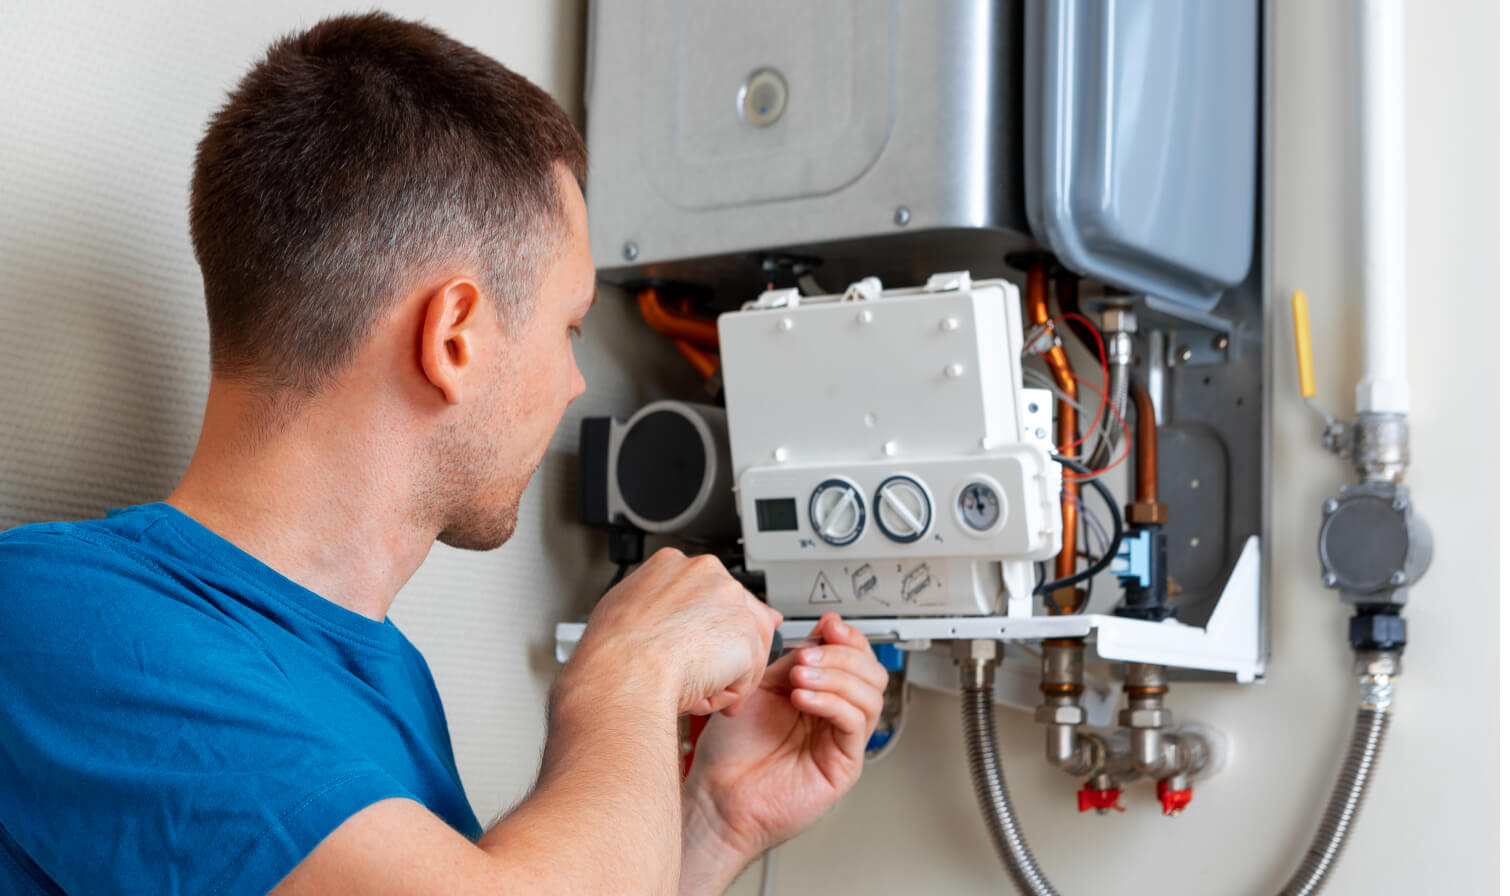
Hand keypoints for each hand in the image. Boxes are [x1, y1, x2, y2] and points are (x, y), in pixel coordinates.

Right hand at [565, 548, 781, 716]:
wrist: (624, 672)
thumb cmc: (613, 650)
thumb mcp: (621, 607)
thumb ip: (653, 600)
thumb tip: (668, 611)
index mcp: (674, 564)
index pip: (708, 590)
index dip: (706, 624)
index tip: (697, 645)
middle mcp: (708, 574)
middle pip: (735, 614)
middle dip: (722, 651)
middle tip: (699, 676)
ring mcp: (731, 600)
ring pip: (744, 646)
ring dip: (722, 675)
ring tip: (692, 690)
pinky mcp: (746, 633)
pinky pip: (747, 673)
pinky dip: (726, 693)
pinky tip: (700, 696)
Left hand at [680, 613, 886, 885]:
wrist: (716, 794)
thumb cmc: (731, 750)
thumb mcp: (760, 687)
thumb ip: (790, 660)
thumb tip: (819, 630)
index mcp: (820, 694)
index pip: (855, 658)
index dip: (848, 637)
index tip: (829, 624)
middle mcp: (835, 716)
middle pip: (872, 673)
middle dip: (843, 654)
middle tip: (808, 654)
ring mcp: (841, 741)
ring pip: (870, 696)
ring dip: (836, 676)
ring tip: (799, 676)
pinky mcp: (844, 765)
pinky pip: (855, 724)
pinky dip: (832, 702)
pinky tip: (803, 698)